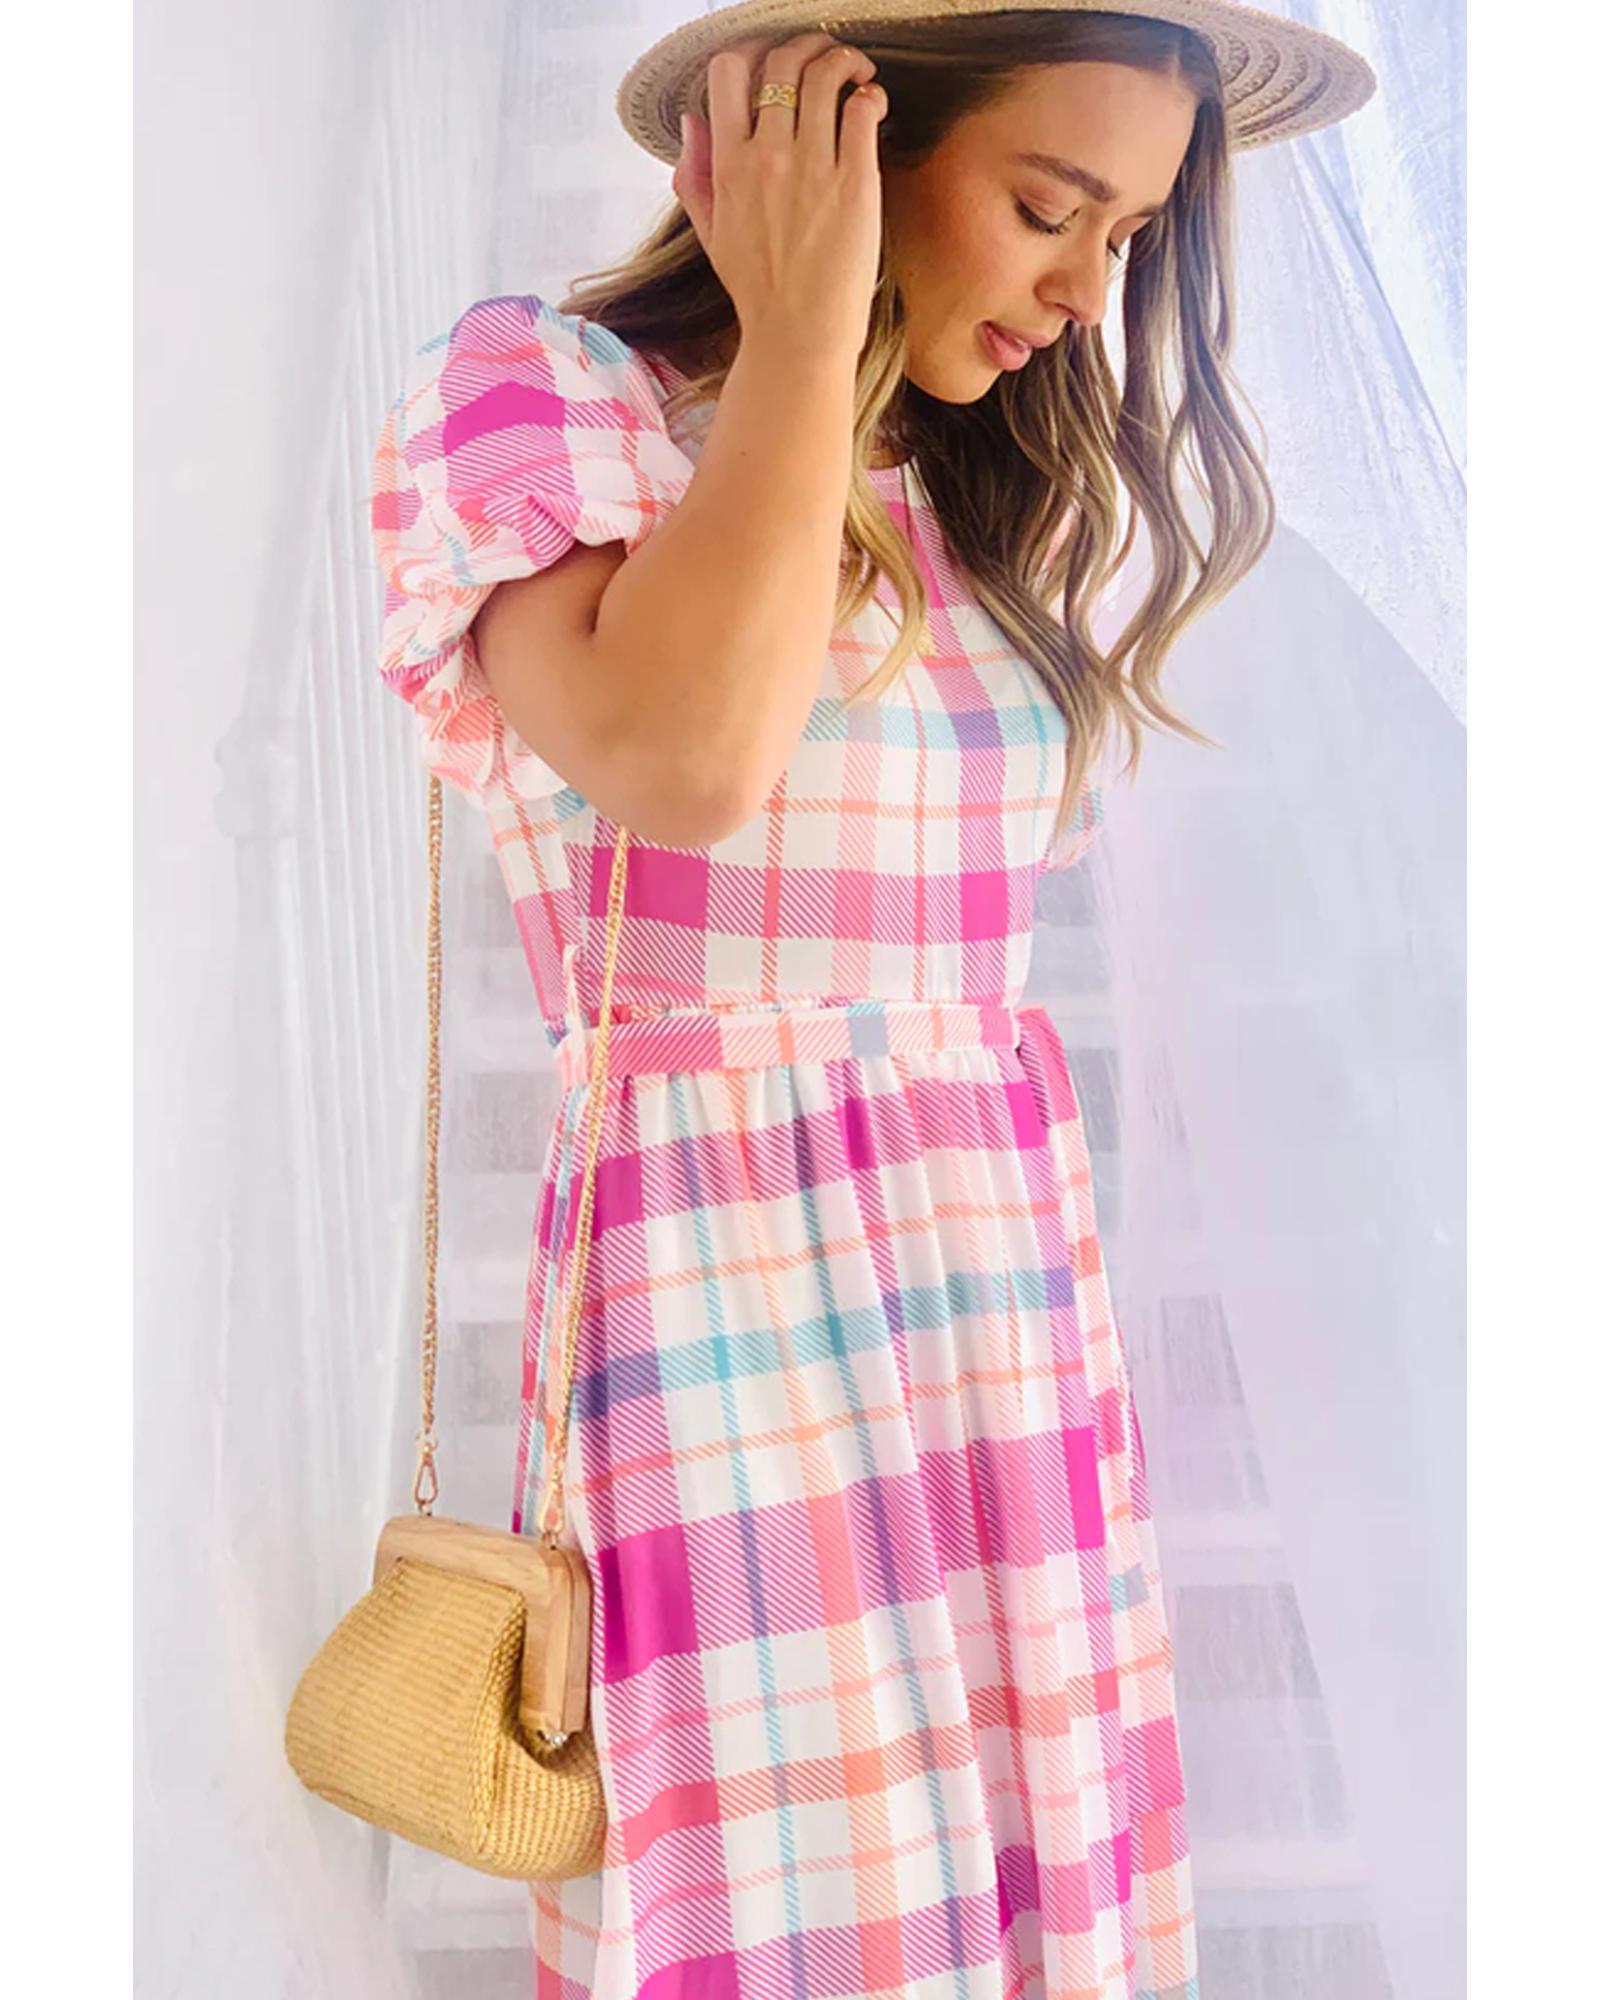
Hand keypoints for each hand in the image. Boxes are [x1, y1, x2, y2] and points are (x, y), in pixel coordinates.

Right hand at [673, 32, 887, 366]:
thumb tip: (692, 120)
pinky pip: (862, 110)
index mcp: (728, 165)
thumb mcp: (711, 233)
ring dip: (844, 59)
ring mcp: (812, 167)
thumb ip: (695, 174)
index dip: (753, 52)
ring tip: (856, 74)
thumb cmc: (759, 290)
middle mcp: (767, 156)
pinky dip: (870, 94)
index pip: (728, 71)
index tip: (773, 63)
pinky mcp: (854, 182)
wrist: (798, 336)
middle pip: (781, 61)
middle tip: (825, 58)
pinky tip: (872, 103)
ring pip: (824, 74)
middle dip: (807, 46)